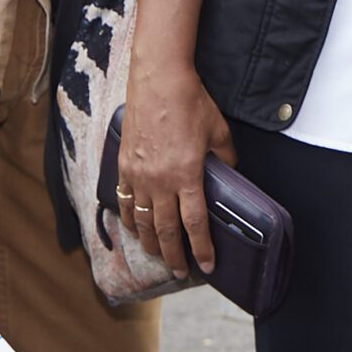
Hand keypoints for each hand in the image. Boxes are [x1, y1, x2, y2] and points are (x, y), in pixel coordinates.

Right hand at [117, 57, 235, 278]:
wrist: (158, 80)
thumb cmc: (191, 102)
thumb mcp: (219, 131)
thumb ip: (225, 158)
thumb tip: (227, 174)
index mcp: (187, 175)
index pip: (195, 223)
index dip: (201, 248)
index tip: (206, 266)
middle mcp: (160, 181)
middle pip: (165, 231)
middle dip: (173, 256)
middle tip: (179, 272)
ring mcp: (138, 175)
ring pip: (141, 221)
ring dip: (150, 243)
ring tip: (158, 255)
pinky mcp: (123, 165)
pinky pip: (124, 201)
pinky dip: (129, 219)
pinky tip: (134, 228)